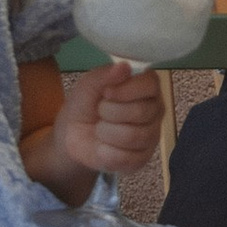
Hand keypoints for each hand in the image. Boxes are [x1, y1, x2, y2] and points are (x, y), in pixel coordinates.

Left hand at [52, 59, 166, 182]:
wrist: (71, 136)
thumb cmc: (85, 104)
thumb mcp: (88, 85)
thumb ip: (105, 75)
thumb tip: (125, 67)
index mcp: (146, 87)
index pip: (151, 84)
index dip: (127, 89)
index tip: (107, 93)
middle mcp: (155, 111)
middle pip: (142, 111)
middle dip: (110, 112)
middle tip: (100, 112)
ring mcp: (151, 136)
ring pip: (134, 136)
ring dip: (106, 132)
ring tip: (100, 129)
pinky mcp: (142, 159)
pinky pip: (127, 158)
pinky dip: (106, 152)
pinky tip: (102, 147)